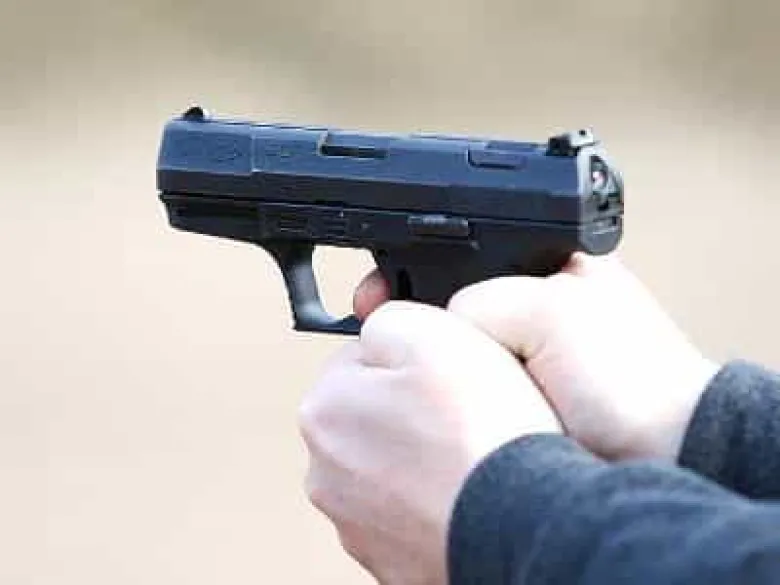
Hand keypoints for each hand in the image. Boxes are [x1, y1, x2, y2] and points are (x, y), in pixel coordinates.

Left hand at [299, 302, 560, 584]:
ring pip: (394, 466)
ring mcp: (356, 522)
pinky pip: (413, 510)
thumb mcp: (431, 330)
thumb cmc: (480, 431)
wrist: (523, 522)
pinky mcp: (391, 558)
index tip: (444, 371)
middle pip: (375, 415)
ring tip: (469, 454)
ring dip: (423, 458)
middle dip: (412, 409)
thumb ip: (386, 317)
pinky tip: (466, 491)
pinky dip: (435, 501)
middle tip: (461, 412)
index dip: (412, 357)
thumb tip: (378, 328)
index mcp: (323, 410)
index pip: (362, 359)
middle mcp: (324, 473)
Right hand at [353, 254, 719, 460]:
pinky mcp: (515, 401)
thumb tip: (437, 319)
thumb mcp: (550, 309)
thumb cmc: (631, 376)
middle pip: (445, 302)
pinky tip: (433, 404)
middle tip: (372, 327)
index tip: (375, 291)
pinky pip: (462, 391)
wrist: (666, 452)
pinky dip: (445, 394)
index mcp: (541, 266)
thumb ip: (483, 298)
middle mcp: (527, 309)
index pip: (455, 250)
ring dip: (423, 360)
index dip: (408, 265)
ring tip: (397, 372)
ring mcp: (520, 357)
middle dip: (407, 316)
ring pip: (448, 350)